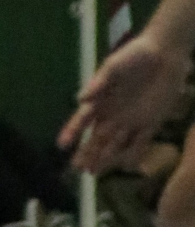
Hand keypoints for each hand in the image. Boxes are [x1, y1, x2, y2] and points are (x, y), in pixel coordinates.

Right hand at [58, 32, 190, 172]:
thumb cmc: (135, 54)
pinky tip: (128, 166)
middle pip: (97, 136)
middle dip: (87, 152)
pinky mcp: (151, 121)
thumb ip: (99, 82)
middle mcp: (113, 112)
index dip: (72, 132)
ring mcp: (132, 119)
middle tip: (78, 168)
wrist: (165, 54)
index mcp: (101, 99)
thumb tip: (80, 98)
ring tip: (94, 173)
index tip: (61, 145)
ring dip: (105, 157)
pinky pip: (141, 141)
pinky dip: (134, 153)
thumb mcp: (114, 65)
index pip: (82, 119)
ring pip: (115, 143)